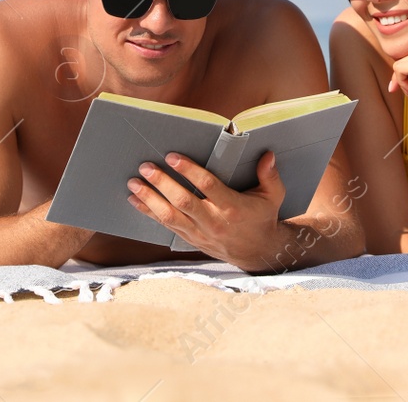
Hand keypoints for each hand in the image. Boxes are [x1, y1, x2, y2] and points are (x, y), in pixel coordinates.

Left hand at [127, 151, 287, 269]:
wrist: (257, 252)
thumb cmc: (262, 217)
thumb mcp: (273, 196)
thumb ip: (270, 175)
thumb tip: (267, 155)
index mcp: (233, 207)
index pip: (208, 186)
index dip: (189, 171)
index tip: (172, 157)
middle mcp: (214, 221)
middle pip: (183, 201)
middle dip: (162, 183)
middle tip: (146, 167)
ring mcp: (200, 232)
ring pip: (170, 216)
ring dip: (150, 199)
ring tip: (134, 183)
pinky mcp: (191, 239)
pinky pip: (166, 226)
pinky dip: (149, 213)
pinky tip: (135, 200)